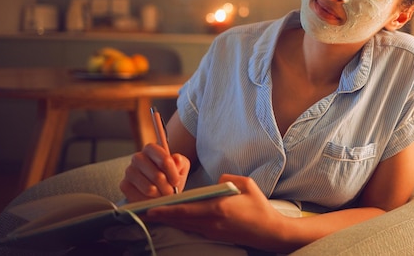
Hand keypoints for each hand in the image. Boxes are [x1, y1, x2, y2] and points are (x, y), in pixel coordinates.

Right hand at [120, 143, 190, 201]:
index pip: (165, 160)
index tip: (176, 181)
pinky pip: (139, 197)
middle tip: (170, 192)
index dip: (173, 173)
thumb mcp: (181, 167)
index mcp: (151, 149)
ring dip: (159, 195)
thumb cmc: (170, 176)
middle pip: (157, 176)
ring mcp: (129, 171)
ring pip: (149, 188)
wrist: (159, 189)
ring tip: (162, 194)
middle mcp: (138, 157)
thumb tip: (176, 159)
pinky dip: (149, 201)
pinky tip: (152, 198)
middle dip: (167, 187)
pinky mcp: (124, 184)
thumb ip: (180, 162)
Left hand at [145, 174, 291, 251]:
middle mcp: (212, 223)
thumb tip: (215, 181)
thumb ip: (227, 178)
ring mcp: (213, 231)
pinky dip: (182, 223)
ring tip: (154, 215)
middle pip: (180, 220)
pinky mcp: (215, 235)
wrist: (270, 232)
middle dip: (161, 217)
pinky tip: (175, 219)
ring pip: (185, 226)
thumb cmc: (259, 206)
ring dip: (170, 221)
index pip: (186, 210)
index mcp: (218, 208)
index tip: (151, 209)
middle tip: (143, 212)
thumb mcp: (246, 184)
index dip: (166, 211)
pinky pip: (194, 228)